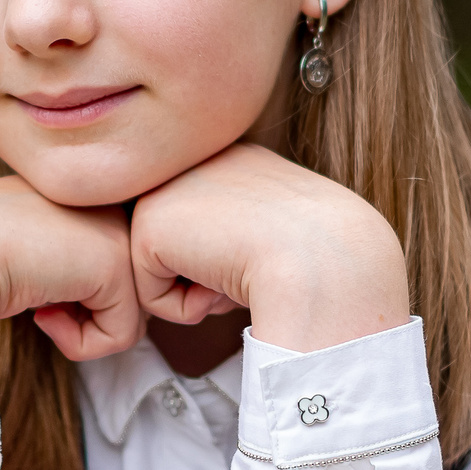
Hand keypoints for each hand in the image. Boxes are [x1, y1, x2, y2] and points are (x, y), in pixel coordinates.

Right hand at [0, 176, 146, 360]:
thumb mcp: (17, 248)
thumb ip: (56, 258)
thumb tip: (80, 295)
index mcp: (80, 192)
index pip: (103, 264)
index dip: (70, 294)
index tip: (28, 284)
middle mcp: (104, 201)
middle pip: (126, 289)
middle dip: (86, 313)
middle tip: (39, 307)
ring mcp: (115, 228)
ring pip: (129, 313)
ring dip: (82, 331)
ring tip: (41, 311)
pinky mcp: (115, 262)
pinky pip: (123, 334)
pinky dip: (81, 344)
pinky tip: (41, 316)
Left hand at [127, 144, 407, 352]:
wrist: (322, 260)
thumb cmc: (322, 260)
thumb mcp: (284, 235)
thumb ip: (243, 236)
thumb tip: (213, 266)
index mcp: (236, 159)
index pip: (215, 231)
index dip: (242, 263)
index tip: (278, 255)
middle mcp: (197, 161)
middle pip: (185, 250)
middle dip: (214, 275)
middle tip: (257, 268)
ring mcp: (167, 186)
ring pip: (166, 273)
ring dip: (200, 293)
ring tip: (240, 274)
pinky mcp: (148, 223)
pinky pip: (151, 297)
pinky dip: (185, 310)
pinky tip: (221, 284)